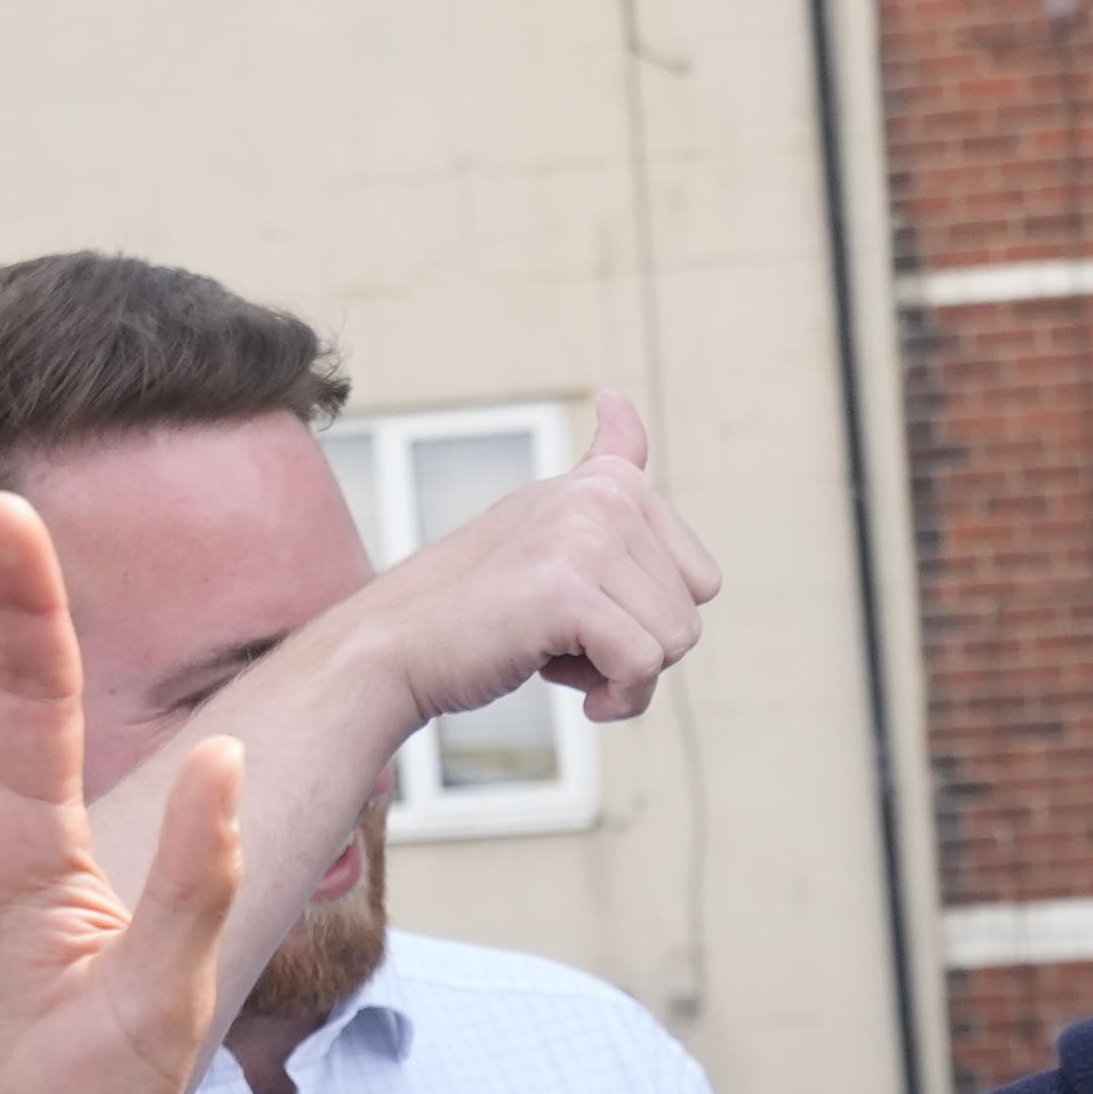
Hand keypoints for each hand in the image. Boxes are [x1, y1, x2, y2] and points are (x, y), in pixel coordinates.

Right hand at [367, 389, 728, 726]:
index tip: (583, 610)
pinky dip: (617, 698)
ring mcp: (584, 538)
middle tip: (561, 637)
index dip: (647, 618)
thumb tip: (618, 395)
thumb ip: (601, 468)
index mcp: (608, 481)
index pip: (699, 579)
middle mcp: (602, 496)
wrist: (393, 646)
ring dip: (622, 676)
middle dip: (635, 649)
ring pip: (675, 643)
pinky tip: (571, 692)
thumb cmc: (476, 603)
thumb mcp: (547, 522)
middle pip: (689, 614)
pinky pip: (643, 666)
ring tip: (554, 652)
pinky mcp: (567, 590)